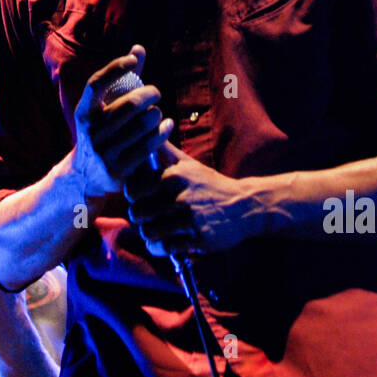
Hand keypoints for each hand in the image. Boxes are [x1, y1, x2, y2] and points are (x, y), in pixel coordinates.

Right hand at [72, 44, 173, 200]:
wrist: (86, 175)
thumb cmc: (102, 130)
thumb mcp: (103, 108)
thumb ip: (122, 79)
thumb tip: (139, 48)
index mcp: (84, 112)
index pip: (97, 83)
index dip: (115, 68)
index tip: (133, 60)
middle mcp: (91, 131)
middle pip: (128, 105)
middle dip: (148, 94)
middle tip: (156, 92)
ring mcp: (104, 152)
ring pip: (141, 126)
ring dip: (155, 114)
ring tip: (157, 112)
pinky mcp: (118, 170)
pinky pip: (147, 147)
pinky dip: (161, 132)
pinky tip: (168, 125)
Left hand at [125, 142, 259, 257]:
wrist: (245, 206)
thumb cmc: (210, 184)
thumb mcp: (189, 164)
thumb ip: (165, 150)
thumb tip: (149, 129)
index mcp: (174, 176)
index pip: (133, 188)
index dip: (132, 196)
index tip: (139, 198)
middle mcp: (180, 196)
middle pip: (138, 213)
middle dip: (139, 217)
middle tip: (145, 217)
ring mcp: (190, 219)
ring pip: (149, 232)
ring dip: (148, 234)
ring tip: (154, 230)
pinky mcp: (198, 239)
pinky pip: (166, 248)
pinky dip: (161, 247)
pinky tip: (164, 242)